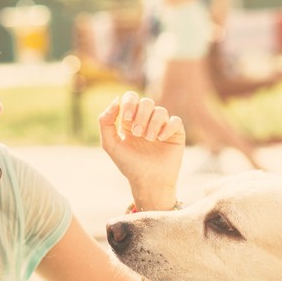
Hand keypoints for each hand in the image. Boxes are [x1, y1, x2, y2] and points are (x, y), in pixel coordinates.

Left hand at [99, 92, 184, 209]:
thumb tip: (116, 100)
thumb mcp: (110, 144)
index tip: (126, 118)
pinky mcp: (176, 133)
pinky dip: (168, 128)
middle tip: (137, 133)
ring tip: (149, 139)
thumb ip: (105, 122)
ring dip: (153, 124)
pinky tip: (161, 139)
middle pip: (147, 102)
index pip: (131, 98)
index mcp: (130, 120)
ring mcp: (162, 126)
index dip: (129, 103)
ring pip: (161, 111)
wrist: (149, 182)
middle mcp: (147, 120)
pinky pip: (176, 121)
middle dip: (141, 115)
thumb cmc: (129, 165)